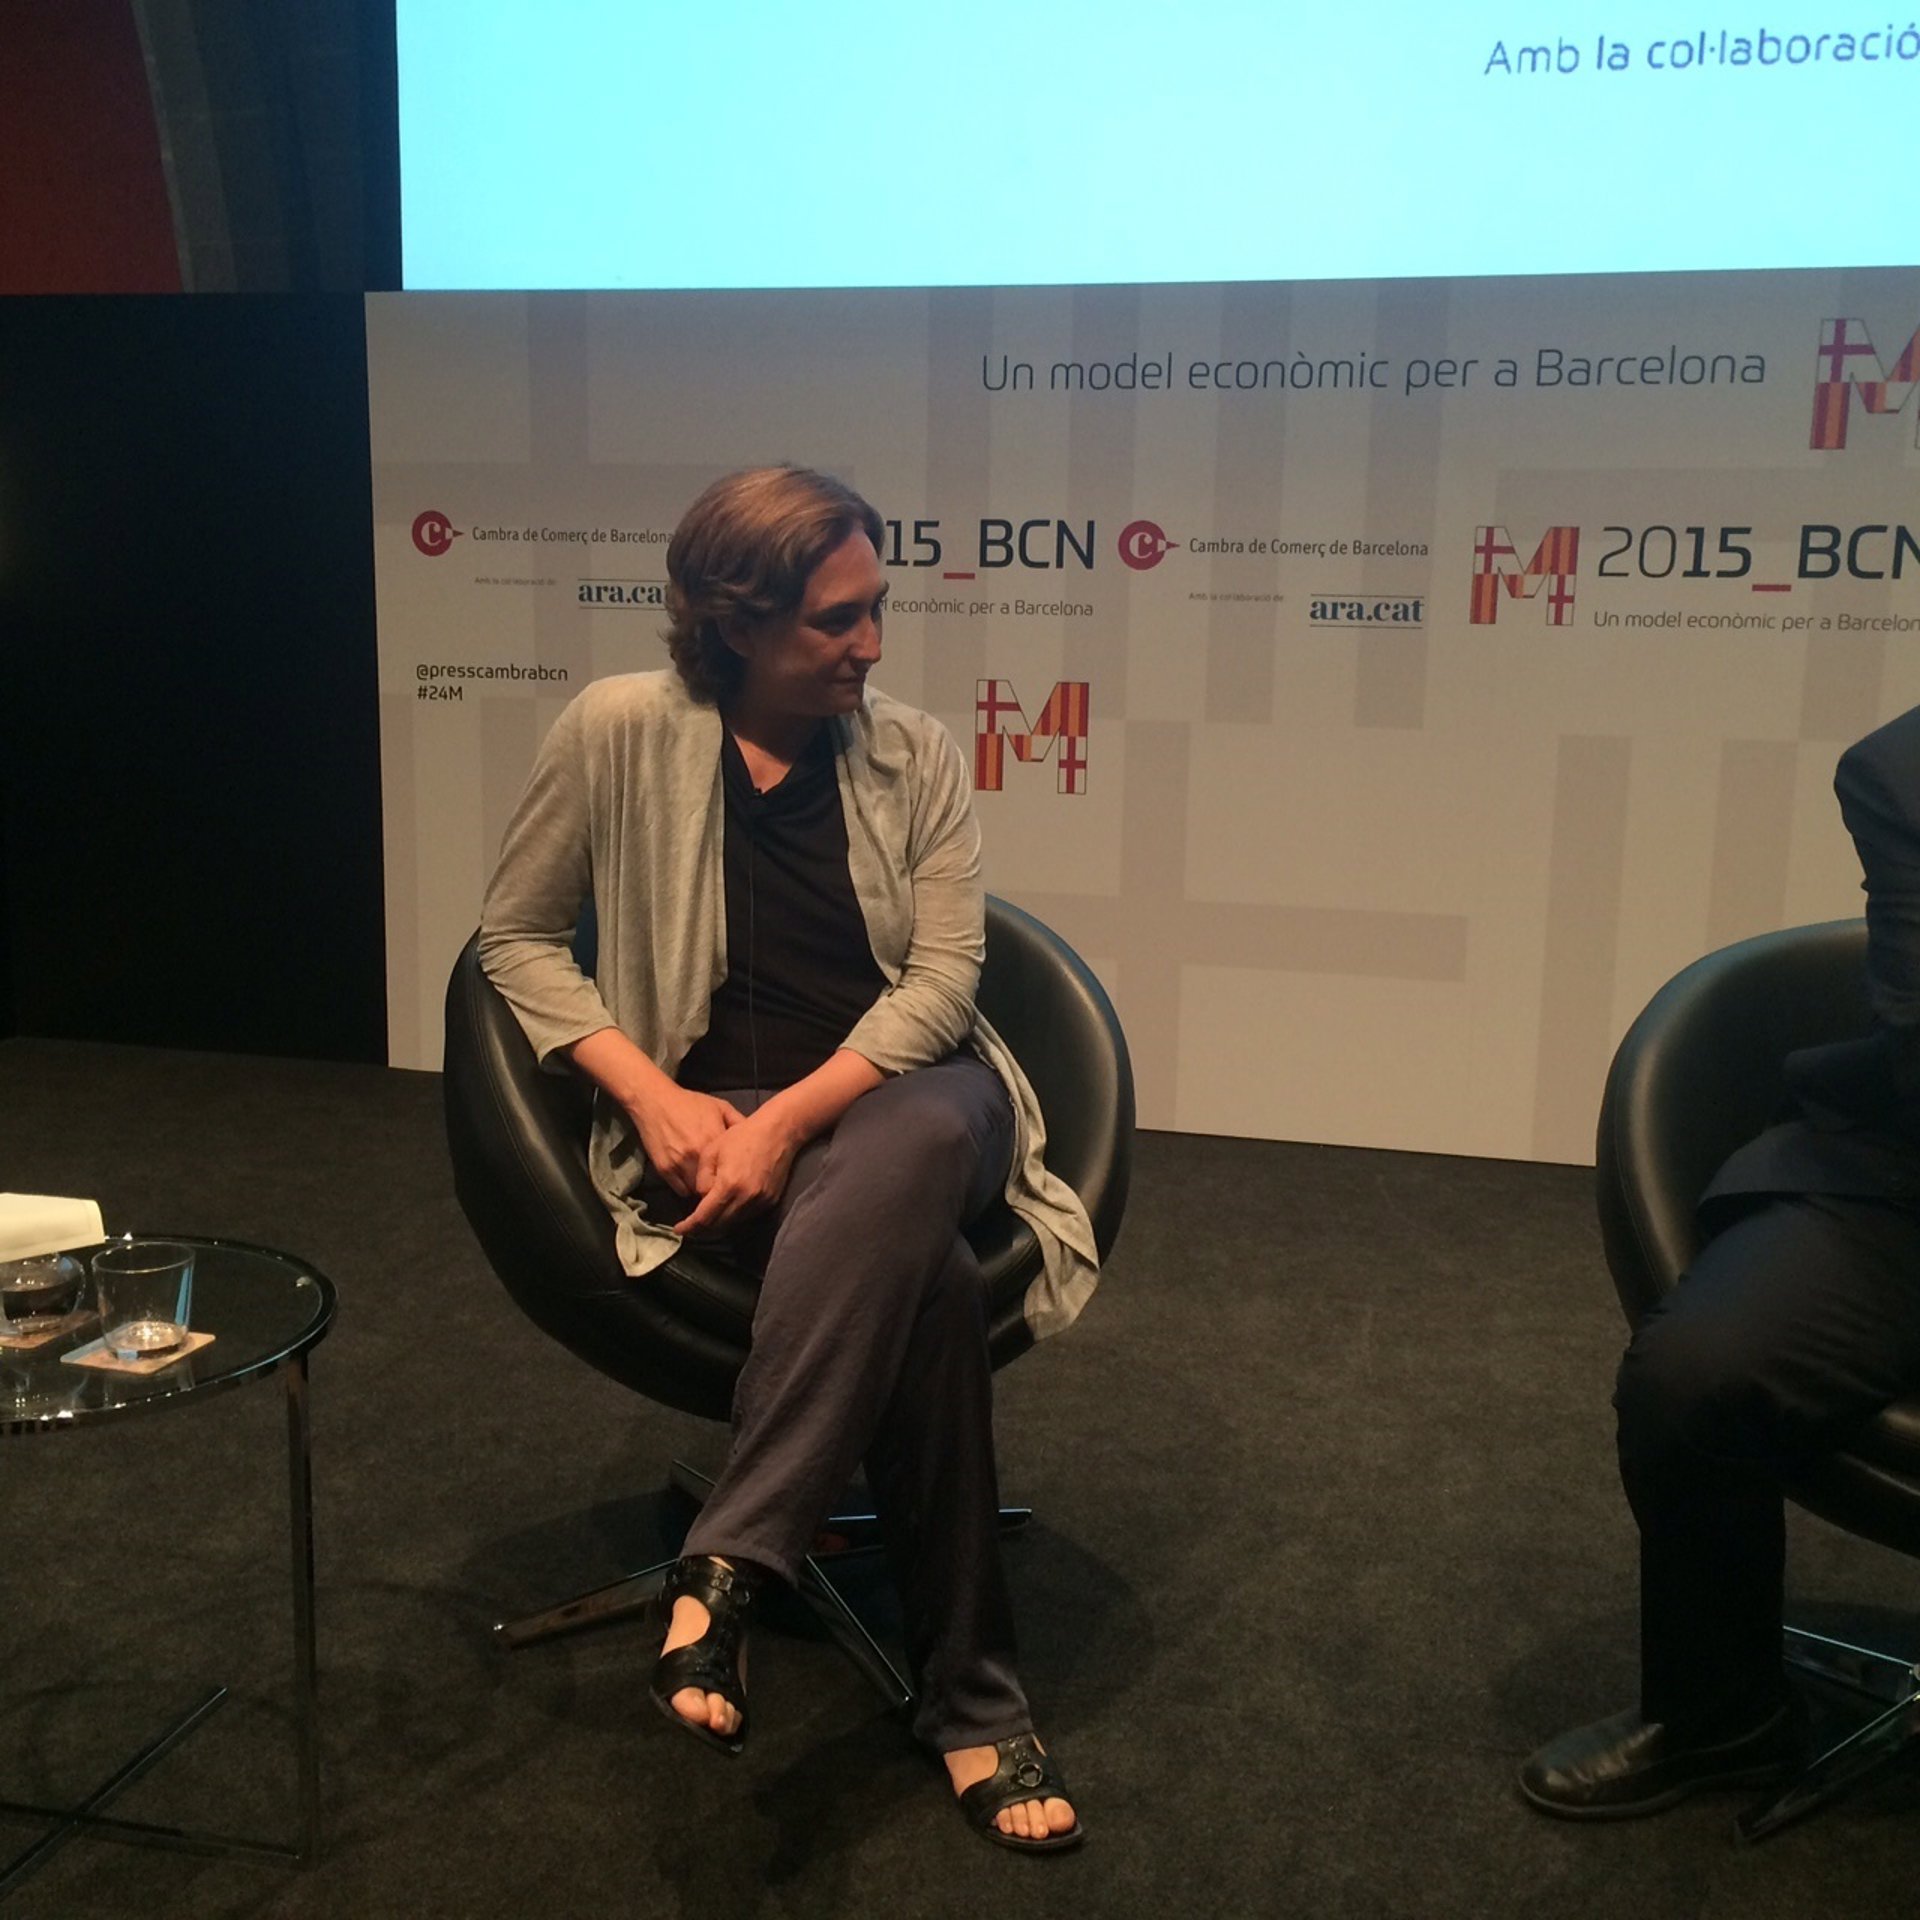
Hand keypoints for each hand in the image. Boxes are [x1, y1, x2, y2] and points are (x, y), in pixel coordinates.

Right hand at [628, 1083, 742, 1196]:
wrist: (655, 1101)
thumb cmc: (690, 1103)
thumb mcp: (720, 1107)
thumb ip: (738, 1123)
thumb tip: (755, 1138)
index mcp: (713, 1140)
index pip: (729, 1170)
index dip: (733, 1176)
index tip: (735, 1177)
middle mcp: (696, 1155)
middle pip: (713, 1185)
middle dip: (718, 1186)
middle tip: (721, 1184)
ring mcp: (679, 1164)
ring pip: (696, 1190)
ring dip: (702, 1189)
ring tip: (706, 1183)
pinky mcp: (664, 1170)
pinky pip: (680, 1190)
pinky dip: (686, 1188)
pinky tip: (690, 1180)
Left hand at [672, 1111, 798, 1236]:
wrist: (778, 1132)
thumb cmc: (741, 1136)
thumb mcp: (711, 1151)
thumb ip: (702, 1180)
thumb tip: (701, 1198)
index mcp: (729, 1185)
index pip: (704, 1217)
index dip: (690, 1227)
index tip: (679, 1230)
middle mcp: (746, 1199)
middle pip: (719, 1226)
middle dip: (702, 1229)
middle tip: (690, 1226)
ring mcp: (760, 1202)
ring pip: (733, 1223)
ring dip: (718, 1223)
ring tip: (707, 1217)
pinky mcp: (770, 1201)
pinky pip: (747, 1216)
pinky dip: (734, 1216)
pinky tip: (727, 1208)